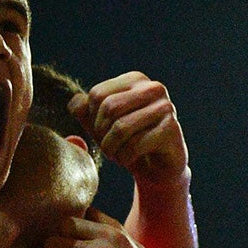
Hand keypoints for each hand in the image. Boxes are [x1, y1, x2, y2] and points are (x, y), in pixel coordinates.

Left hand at [72, 72, 188, 188]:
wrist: (157, 168)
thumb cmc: (127, 141)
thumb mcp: (100, 125)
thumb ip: (84, 111)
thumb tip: (75, 104)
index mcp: (134, 80)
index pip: (97, 94)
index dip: (91, 119)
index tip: (101, 133)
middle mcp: (152, 88)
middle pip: (109, 108)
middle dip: (101, 134)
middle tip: (108, 147)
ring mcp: (165, 107)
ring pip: (121, 127)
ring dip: (111, 149)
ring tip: (115, 155)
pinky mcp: (171, 129)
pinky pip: (135, 145)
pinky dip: (124, 157)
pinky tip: (128, 159)